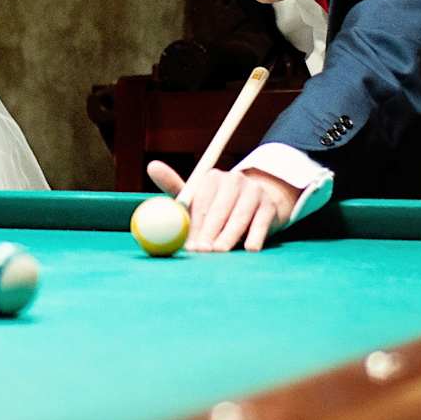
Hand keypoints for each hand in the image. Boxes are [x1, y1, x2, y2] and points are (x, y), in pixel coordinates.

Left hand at [147, 159, 299, 252]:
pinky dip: (254, 237)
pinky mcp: (269, 205)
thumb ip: (173, 188)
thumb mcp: (197, 200)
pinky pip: (260, 223)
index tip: (187, 244)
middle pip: (219, 209)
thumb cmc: (218, 208)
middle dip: (208, 232)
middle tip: (201, 250)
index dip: (192, 224)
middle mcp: (233, 180)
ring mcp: (253, 191)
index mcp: (211, 178)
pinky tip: (249, 248)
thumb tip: (151, 166)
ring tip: (220, 253)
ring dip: (229, 237)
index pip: (200, 202)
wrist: (257, 206)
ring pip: (239, 217)